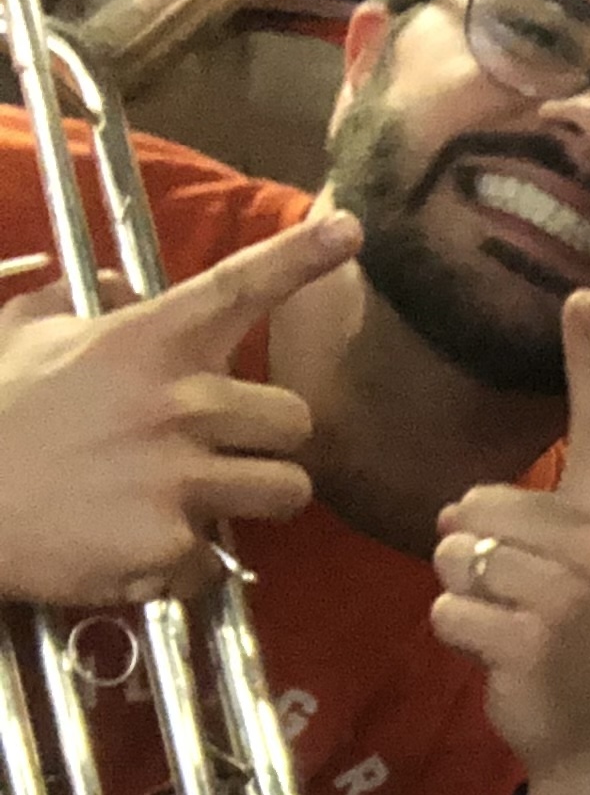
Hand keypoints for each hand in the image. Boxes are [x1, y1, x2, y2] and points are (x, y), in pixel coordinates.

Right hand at [0, 212, 354, 604]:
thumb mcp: (21, 337)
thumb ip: (75, 303)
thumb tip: (112, 282)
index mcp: (145, 342)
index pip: (236, 288)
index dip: (299, 258)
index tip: (352, 231)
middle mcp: (177, 404)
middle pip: (296, 420)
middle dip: (267, 438)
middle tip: (215, 449)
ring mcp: (180, 477)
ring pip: (287, 490)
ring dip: (252, 498)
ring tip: (191, 498)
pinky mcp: (173, 545)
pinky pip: (222, 558)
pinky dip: (188, 562)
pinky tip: (135, 546)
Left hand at [431, 290, 589, 794]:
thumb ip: (549, 525)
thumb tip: (459, 510)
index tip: (582, 295)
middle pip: (477, 501)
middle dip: (470, 548)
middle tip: (516, 598)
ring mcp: (570, 592)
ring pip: (453, 552)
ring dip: (460, 592)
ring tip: (508, 625)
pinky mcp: (531, 636)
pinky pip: (446, 606)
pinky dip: (456, 633)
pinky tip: (500, 656)